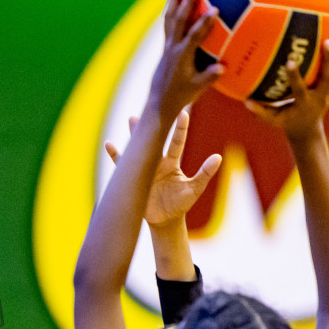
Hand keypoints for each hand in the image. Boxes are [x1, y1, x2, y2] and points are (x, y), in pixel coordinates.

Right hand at [106, 110, 221, 227]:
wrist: (164, 220)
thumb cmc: (180, 204)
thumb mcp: (194, 189)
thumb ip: (205, 173)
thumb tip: (218, 157)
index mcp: (172, 163)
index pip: (177, 142)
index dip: (180, 128)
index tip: (183, 112)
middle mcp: (157, 162)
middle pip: (155, 140)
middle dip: (154, 125)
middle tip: (152, 108)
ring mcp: (144, 169)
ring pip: (139, 148)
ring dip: (135, 135)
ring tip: (132, 118)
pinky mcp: (134, 179)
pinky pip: (123, 165)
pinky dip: (116, 155)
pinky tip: (109, 145)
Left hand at [145, 0, 222, 123]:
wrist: (159, 102)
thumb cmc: (181, 96)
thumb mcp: (197, 88)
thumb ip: (209, 77)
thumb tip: (223, 68)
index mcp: (182, 56)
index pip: (194, 36)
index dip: (204, 23)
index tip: (214, 9)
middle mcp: (172, 47)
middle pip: (179, 20)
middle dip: (188, 1)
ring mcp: (168, 44)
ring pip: (170, 16)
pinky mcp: (166, 45)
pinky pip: (168, 22)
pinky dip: (171, 8)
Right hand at [245, 34, 328, 143]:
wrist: (308, 129)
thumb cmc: (287, 120)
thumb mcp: (273, 119)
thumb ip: (260, 111)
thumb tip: (245, 101)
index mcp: (305, 103)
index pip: (300, 90)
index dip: (295, 77)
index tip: (289, 61)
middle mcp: (321, 97)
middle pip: (328, 78)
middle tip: (328, 41)